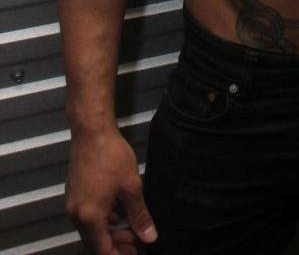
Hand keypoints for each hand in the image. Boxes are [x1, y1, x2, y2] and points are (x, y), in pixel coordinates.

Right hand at [65, 128, 157, 252]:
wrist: (91, 131)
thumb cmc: (111, 156)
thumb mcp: (131, 187)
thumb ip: (139, 215)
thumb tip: (149, 237)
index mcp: (90, 217)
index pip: (103, 250)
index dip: (119, 254)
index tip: (135, 253)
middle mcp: (76, 214)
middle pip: (95, 242)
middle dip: (115, 246)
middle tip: (135, 245)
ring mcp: (73, 203)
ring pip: (91, 229)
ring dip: (109, 233)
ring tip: (130, 230)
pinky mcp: (74, 192)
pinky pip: (87, 216)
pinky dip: (101, 220)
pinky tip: (117, 214)